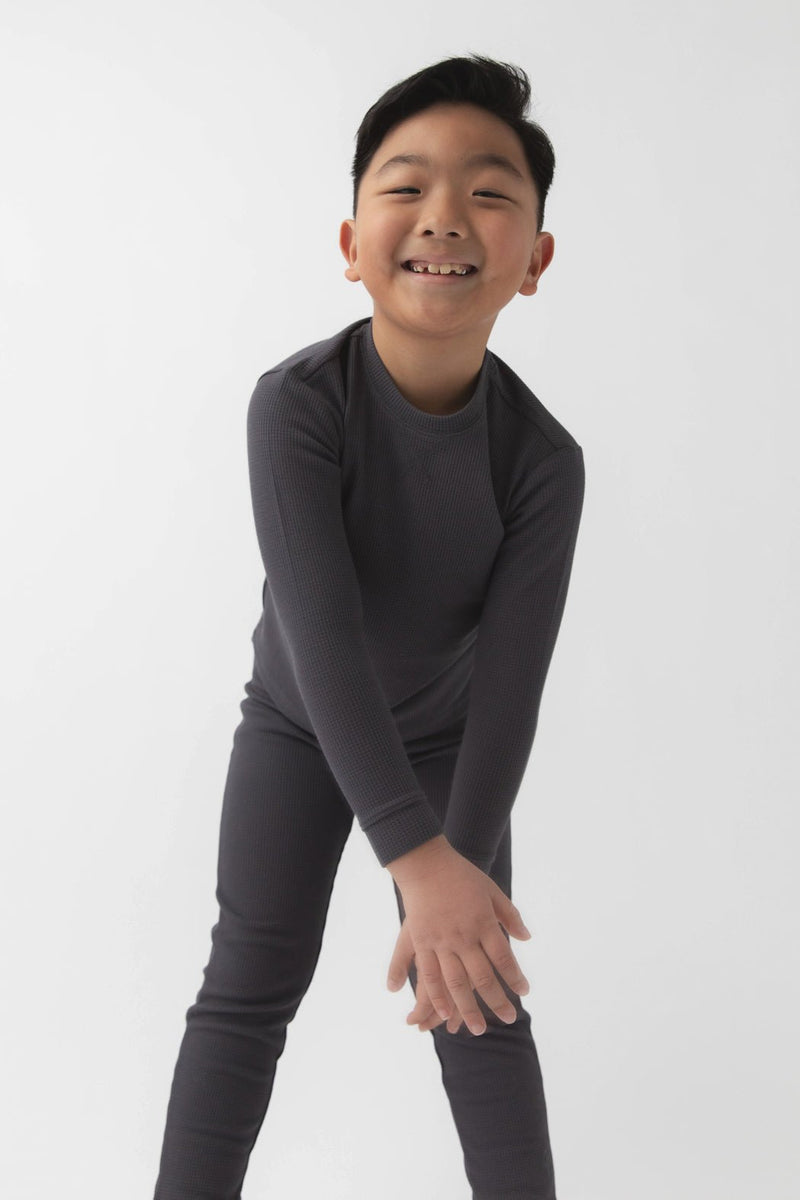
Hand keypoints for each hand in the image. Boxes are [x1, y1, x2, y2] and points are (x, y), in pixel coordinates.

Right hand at [386, 844, 531, 1035]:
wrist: (426, 863)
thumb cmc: (462, 875)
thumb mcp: (492, 890)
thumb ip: (509, 915)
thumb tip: (526, 938)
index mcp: (483, 923)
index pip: (504, 958)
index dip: (515, 977)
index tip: (524, 992)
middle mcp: (463, 936)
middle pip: (482, 977)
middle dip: (497, 1001)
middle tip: (509, 1019)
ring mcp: (440, 941)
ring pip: (455, 983)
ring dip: (467, 1008)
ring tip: (477, 1028)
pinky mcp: (421, 942)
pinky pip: (428, 974)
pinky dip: (436, 996)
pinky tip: (444, 1013)